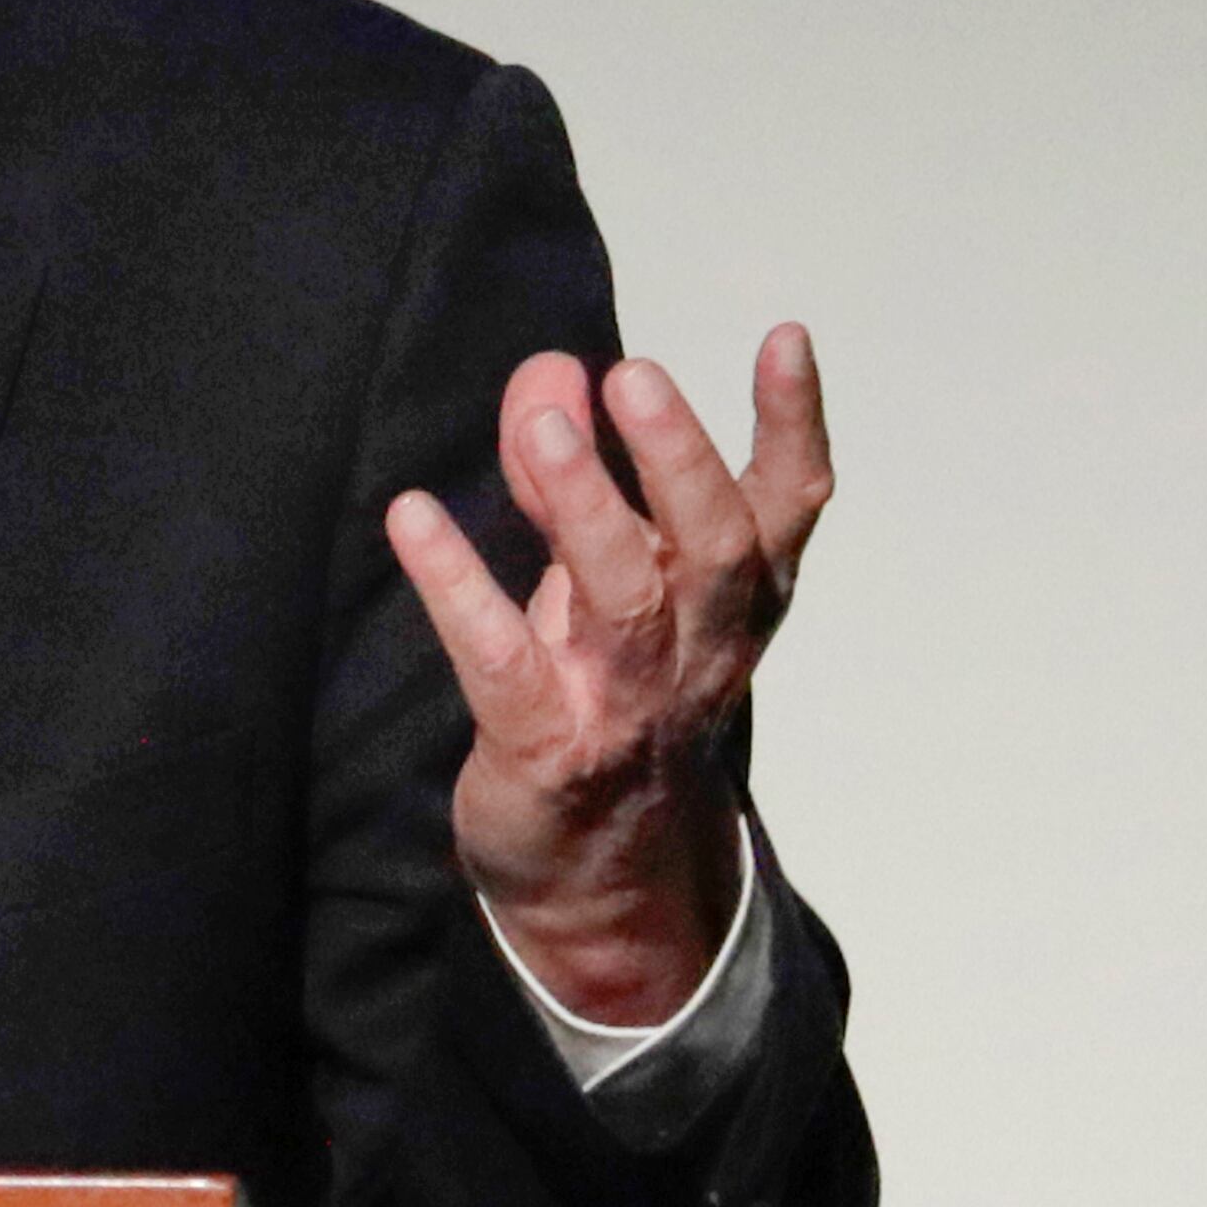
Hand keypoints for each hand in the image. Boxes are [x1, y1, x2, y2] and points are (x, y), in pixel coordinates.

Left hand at [383, 326, 832, 1027]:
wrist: (597, 870)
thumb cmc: (606, 688)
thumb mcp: (604, 573)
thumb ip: (572, 468)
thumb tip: (551, 367)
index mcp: (734, 601)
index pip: (788, 506)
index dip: (793, 423)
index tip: (786, 337)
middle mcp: (700, 651)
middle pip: (717, 550)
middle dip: (680, 460)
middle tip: (634, 374)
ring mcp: (626, 705)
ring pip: (627, 603)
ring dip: (587, 507)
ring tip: (543, 424)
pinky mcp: (545, 747)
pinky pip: (502, 661)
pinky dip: (458, 586)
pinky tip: (413, 518)